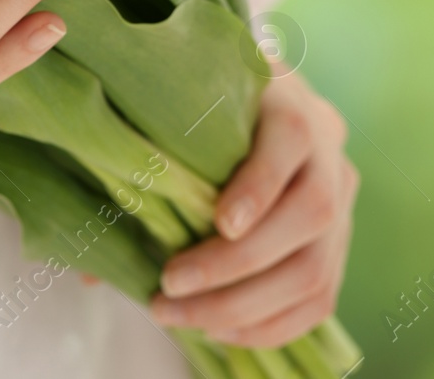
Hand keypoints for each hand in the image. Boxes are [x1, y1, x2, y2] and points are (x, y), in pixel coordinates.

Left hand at [152, 71, 357, 345]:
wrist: (246, 102)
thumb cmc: (191, 108)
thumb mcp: (173, 111)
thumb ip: (141, 162)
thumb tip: (92, 266)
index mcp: (288, 101)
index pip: (290, 140)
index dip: (259, 187)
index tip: (218, 223)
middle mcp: (328, 149)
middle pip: (309, 215)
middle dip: (235, 264)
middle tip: (169, 284)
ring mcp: (341, 199)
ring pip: (314, 269)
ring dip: (244, 307)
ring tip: (181, 317)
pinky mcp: (338, 242)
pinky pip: (319, 298)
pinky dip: (269, 324)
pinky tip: (218, 331)